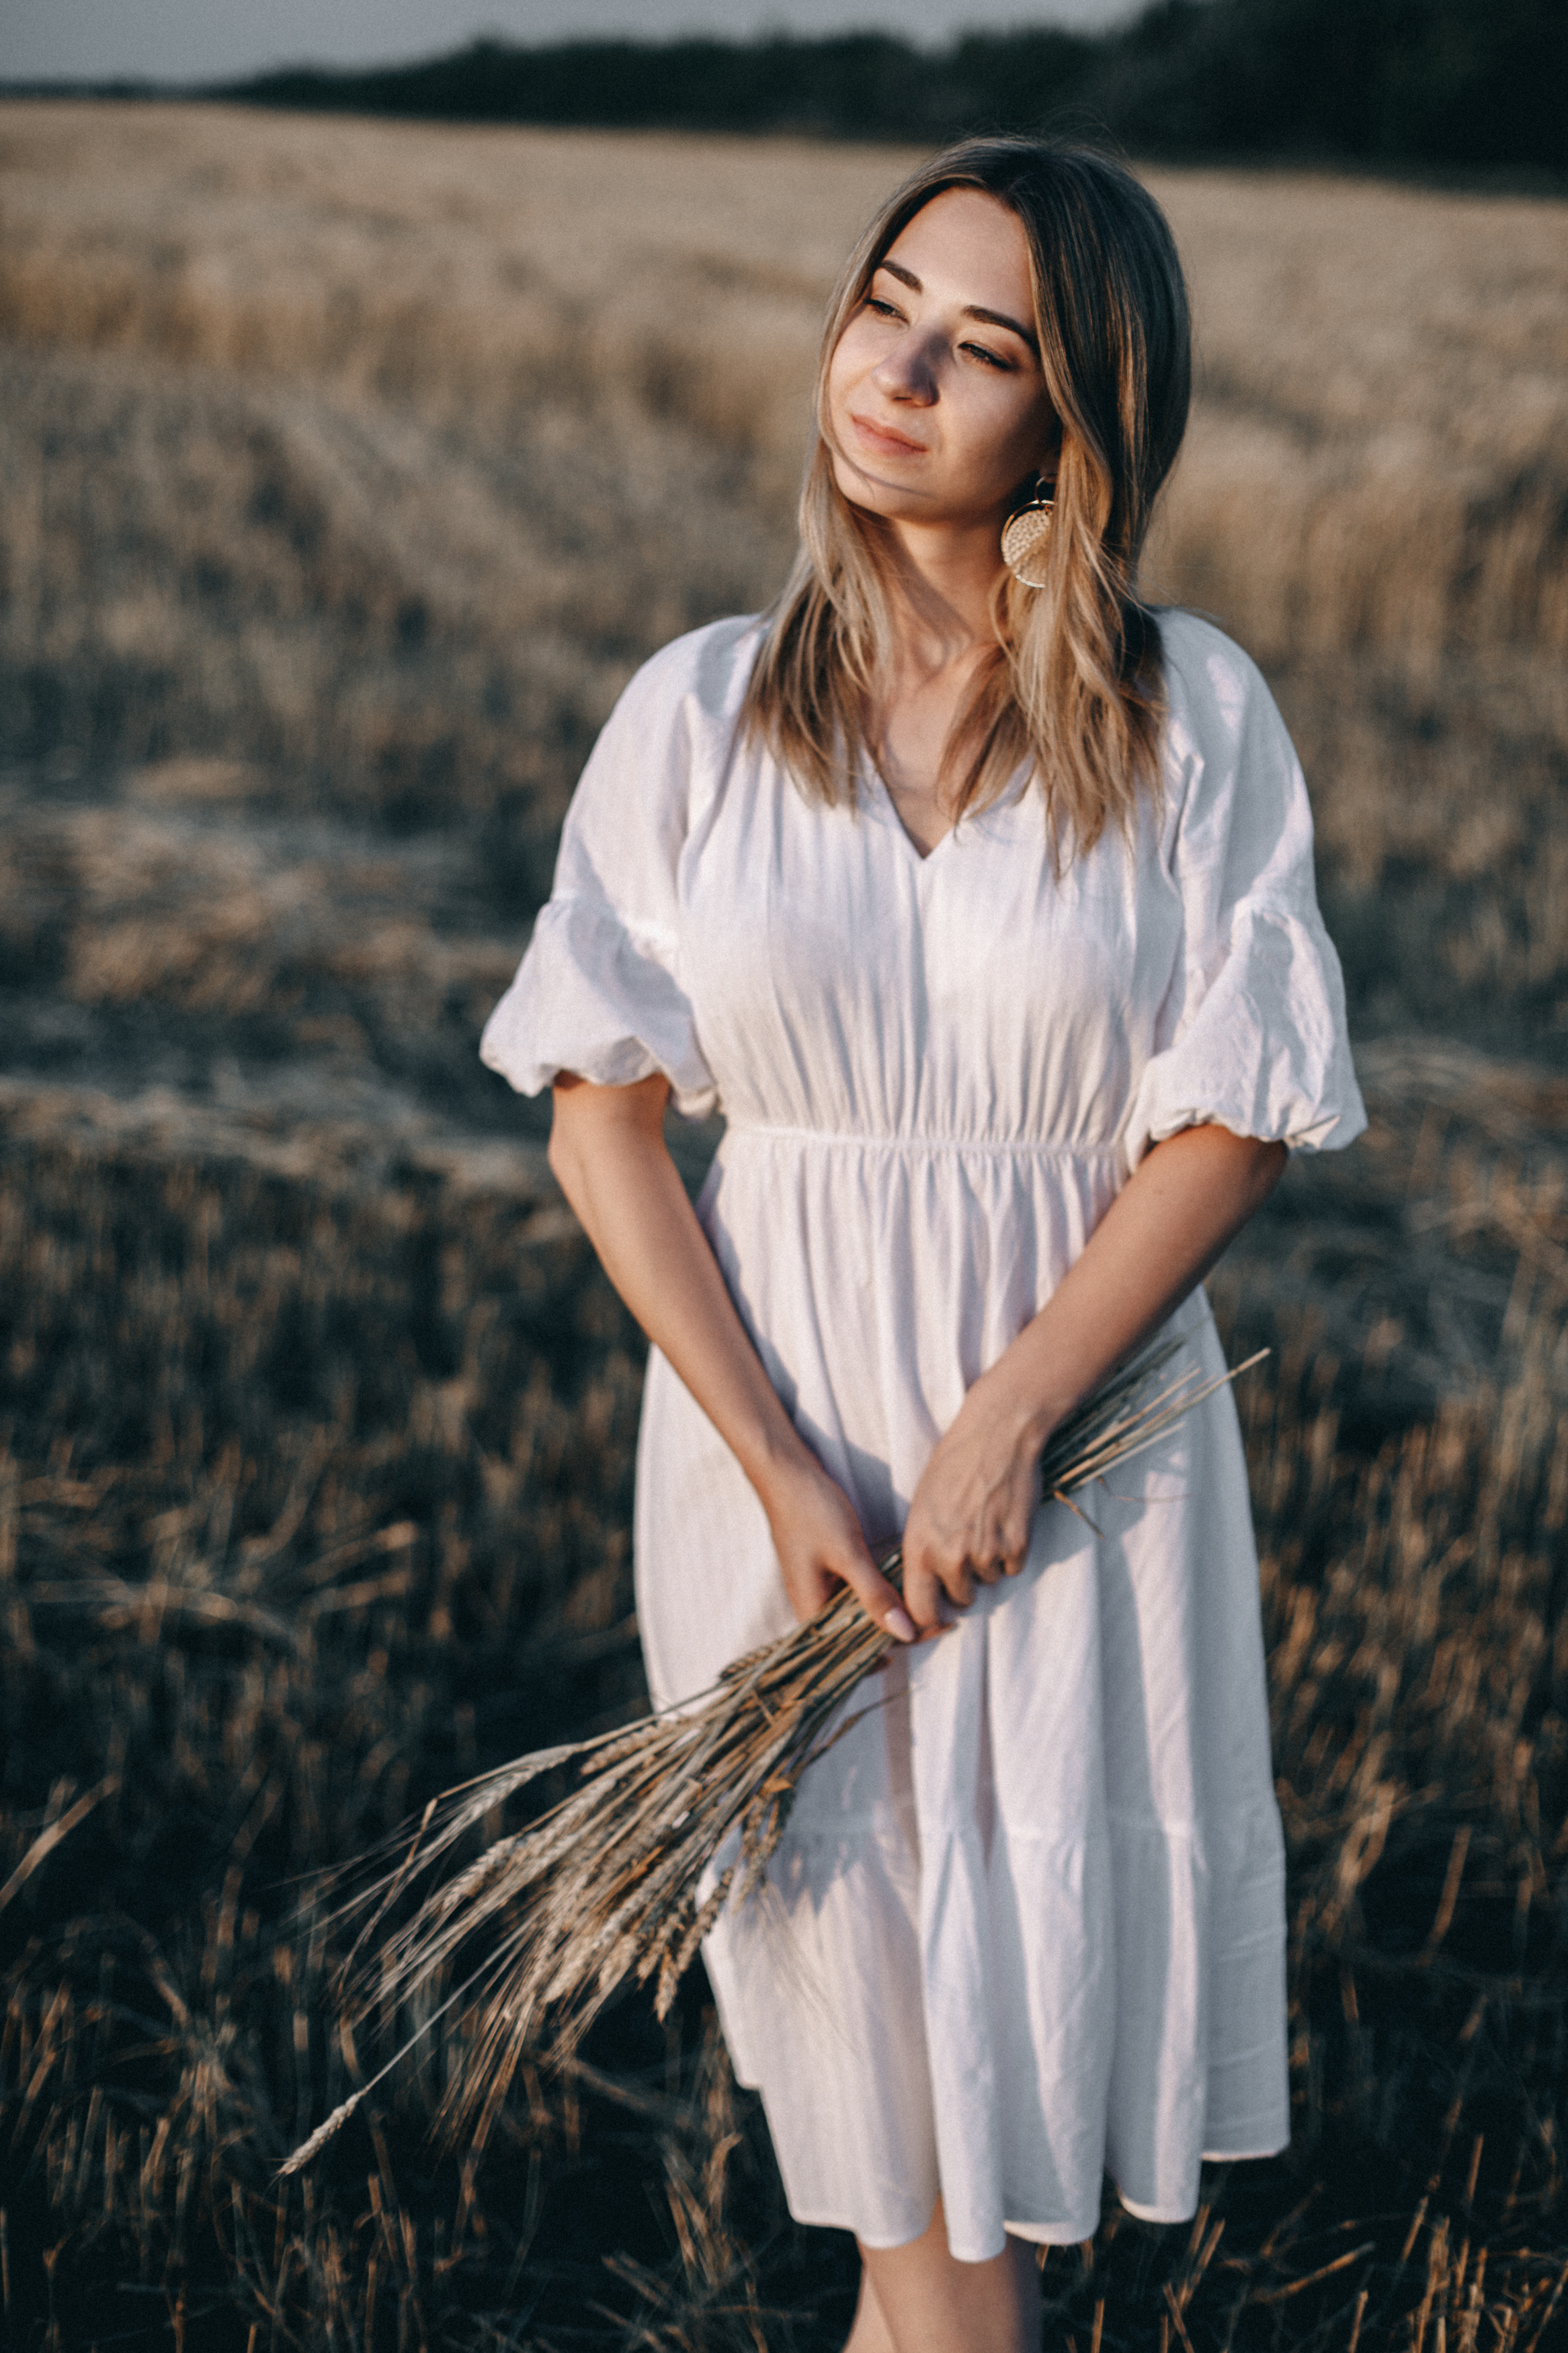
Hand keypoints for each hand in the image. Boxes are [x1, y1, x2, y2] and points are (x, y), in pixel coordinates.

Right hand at [758, 1453, 916, 1644]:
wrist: (785, 1472)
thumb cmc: (811, 1511)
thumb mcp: (848, 1553)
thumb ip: (875, 1595)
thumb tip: (906, 1634)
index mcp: (812, 1612)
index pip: (856, 1652)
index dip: (895, 1648)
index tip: (931, 1632)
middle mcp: (814, 1607)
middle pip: (860, 1637)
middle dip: (899, 1632)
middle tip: (941, 1619)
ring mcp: (819, 1588)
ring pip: (860, 1615)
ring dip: (891, 1612)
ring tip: (929, 1607)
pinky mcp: (826, 1571)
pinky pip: (856, 1594)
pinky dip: (880, 1594)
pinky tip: (901, 1587)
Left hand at [899, 1374, 1046, 1636]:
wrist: (997, 1434)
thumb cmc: (954, 1464)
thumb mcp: (921, 1507)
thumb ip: (922, 1548)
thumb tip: (924, 1587)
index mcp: (919, 1546)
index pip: (918, 1610)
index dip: (927, 1620)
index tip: (936, 1618)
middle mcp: (950, 1556)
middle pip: (960, 1600)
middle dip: (963, 1585)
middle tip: (968, 1550)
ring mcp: (985, 1553)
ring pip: (989, 1581)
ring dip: (989, 1563)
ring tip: (985, 1522)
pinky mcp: (1017, 1545)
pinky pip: (1013, 1567)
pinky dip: (1012, 1551)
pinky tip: (1005, 1520)